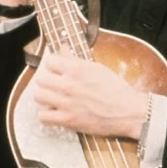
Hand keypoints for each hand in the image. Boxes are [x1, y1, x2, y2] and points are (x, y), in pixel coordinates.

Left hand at [29, 51, 147, 138]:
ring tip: (54, 98)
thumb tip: (63, 48)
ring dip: (45, 97)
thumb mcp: (98, 68)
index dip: (54, 65)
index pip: (50, 61)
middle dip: (48, 81)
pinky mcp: (67, 119)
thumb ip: (76, 59)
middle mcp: (69, 84)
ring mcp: (66, 102)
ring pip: (38, 96)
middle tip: (55, 85)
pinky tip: (56, 112)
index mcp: (77, 69)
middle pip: (41, 79)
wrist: (128, 111)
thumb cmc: (116, 90)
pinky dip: (48, 115)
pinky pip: (43, 116)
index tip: (58, 70)